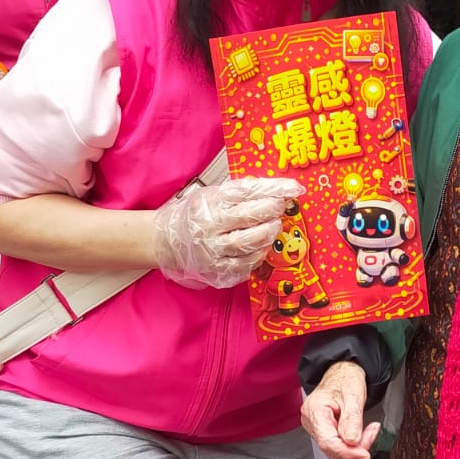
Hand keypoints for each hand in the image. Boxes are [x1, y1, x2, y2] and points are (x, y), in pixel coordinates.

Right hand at [149, 177, 302, 288]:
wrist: (166, 241)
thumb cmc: (194, 215)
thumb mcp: (212, 195)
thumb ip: (240, 193)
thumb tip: (275, 190)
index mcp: (209, 202)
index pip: (246, 191)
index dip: (273, 189)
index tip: (293, 188)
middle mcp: (208, 226)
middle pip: (248, 216)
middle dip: (272, 211)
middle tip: (281, 208)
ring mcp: (212, 251)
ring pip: (248, 243)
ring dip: (268, 233)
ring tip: (274, 226)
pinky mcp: (216, 270)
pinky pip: (245, 264)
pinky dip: (259, 255)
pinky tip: (263, 246)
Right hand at [301, 361, 378, 458]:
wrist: (342, 373)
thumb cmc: (345, 379)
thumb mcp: (353, 395)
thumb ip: (352, 419)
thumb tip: (352, 441)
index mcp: (314, 410)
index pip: (328, 442)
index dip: (347, 452)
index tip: (365, 453)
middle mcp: (311, 422)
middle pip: (331, 449)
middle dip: (354, 448)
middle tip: (371, 434)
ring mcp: (316, 428)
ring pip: (336, 450)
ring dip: (355, 446)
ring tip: (369, 430)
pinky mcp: (324, 431)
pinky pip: (338, 445)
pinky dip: (352, 443)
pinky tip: (361, 432)